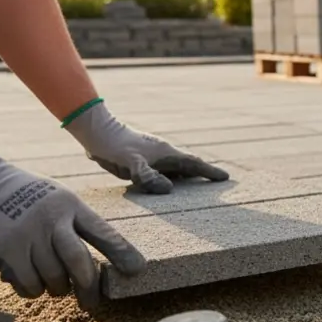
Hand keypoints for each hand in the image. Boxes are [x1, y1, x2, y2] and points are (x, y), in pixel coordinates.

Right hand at [0, 135, 146, 308]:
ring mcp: (27, 235)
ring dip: (57, 288)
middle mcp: (51, 220)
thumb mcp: (59, 200)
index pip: (102, 232)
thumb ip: (77, 226)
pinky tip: (31, 280)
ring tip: (54, 283)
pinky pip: (28, 284)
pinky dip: (33, 290)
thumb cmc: (28, 197)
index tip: (138, 270)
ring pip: (53, 279)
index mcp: (71, 206)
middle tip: (92, 303)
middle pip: (79, 263)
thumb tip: (99, 265)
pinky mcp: (5, 251)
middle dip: (89, 288)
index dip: (122, 253)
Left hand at [63, 100, 228, 193]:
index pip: (193, 163)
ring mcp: (153, 157)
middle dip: (202, 175)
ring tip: (197, 189)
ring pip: (175, 169)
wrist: (96, 132)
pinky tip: (167, 185)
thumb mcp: (131, 163)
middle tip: (217, 184)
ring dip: (187, 178)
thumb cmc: (114, 147)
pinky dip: (170, 178)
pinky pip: (162, 171)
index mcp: (166, 153)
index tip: (226, 178)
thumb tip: (169, 189)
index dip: (209, 171)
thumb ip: (148, 176)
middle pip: (188, 166)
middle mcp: (163, 154)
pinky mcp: (142, 160)